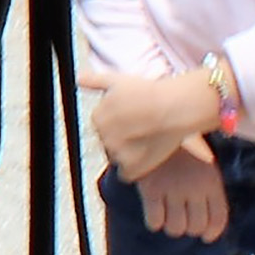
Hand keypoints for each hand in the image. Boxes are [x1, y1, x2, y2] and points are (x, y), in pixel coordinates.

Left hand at [78, 63, 220, 182]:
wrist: (174, 107)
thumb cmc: (150, 93)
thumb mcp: (117, 80)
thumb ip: (94, 81)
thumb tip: (79, 80)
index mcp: (97, 117)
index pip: (103, 127)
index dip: (120, 124)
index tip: (135, 119)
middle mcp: (103, 136)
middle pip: (110, 143)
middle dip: (124, 139)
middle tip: (144, 129)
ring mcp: (116, 153)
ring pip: (119, 158)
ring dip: (130, 154)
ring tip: (149, 140)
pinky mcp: (131, 167)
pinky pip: (128, 174)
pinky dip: (135, 169)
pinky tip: (147, 156)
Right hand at [136, 145, 229, 243]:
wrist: (152, 130)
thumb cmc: (180, 151)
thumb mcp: (203, 166)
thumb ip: (208, 191)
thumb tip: (208, 224)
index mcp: (211, 181)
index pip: (218, 219)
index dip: (212, 232)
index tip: (205, 237)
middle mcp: (194, 187)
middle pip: (196, 227)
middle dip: (189, 228)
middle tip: (182, 221)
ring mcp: (172, 189)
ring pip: (176, 228)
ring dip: (171, 227)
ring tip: (167, 218)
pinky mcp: (151, 189)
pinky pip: (155, 221)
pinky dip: (154, 222)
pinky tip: (154, 213)